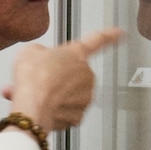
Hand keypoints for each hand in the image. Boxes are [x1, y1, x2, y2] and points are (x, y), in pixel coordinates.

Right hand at [3, 28, 124, 132]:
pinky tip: (40, 107)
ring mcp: (84, 97)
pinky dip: (53, 111)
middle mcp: (86, 74)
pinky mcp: (78, 116)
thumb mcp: (30, 52)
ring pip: (69, 95)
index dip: (110, 35)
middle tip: (41, 79)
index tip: (120, 33)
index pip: (98, 40)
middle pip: (74, 74)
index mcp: (77, 53)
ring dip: (53, 95)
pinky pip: (65, 112)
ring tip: (36, 95)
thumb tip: (40, 59)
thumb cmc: (34, 78)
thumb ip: (41, 52)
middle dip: (58, 77)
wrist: (32, 106)